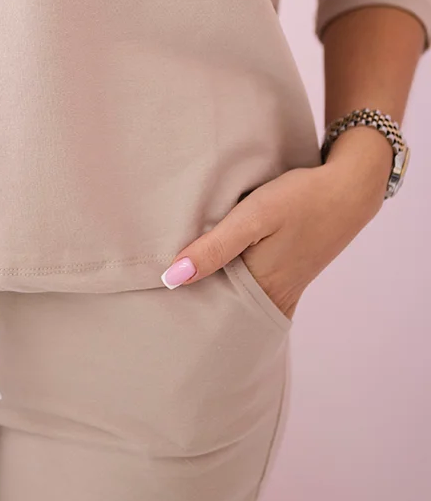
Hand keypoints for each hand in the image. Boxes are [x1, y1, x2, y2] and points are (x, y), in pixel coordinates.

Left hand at [161, 127, 393, 320]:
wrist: (349, 188)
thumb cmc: (299, 198)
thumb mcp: (254, 216)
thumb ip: (214, 247)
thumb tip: (171, 278)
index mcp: (260, 288)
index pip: (211, 313)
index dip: (182, 307)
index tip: (151, 300)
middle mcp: (272, 295)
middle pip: (224, 311)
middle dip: (194, 305)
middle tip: (156, 296)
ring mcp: (284, 286)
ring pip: (237, 299)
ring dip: (212, 291)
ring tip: (177, 281)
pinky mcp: (288, 272)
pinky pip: (253, 287)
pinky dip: (233, 281)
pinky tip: (214, 267)